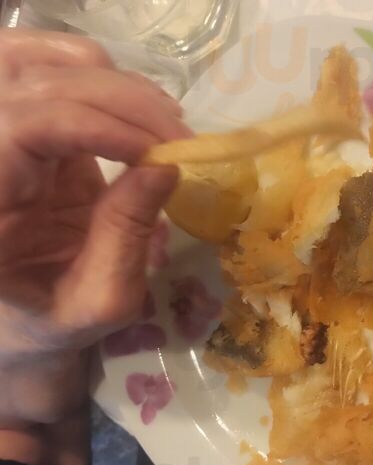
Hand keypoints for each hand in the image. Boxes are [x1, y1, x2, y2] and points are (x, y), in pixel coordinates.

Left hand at [0, 30, 187, 425]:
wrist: (28, 320)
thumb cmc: (58, 321)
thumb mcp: (101, 298)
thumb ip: (126, 237)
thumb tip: (165, 165)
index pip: (25, 127)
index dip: (98, 125)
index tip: (163, 153)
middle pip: (36, 81)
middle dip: (121, 101)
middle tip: (180, 138)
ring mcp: (2, 137)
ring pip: (43, 60)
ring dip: (114, 84)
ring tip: (166, 125)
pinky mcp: (29, 131)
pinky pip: (60, 76)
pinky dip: (108, 83)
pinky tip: (144, 115)